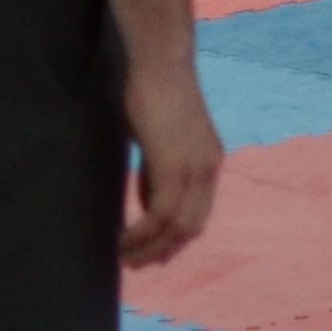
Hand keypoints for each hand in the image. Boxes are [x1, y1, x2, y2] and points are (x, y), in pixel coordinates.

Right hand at [117, 56, 221, 265]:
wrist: (162, 67)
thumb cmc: (156, 97)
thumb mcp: (161, 142)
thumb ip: (159, 172)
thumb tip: (150, 203)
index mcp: (210, 162)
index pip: (199, 213)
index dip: (177, 239)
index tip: (153, 255)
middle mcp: (209, 168)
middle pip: (192, 226)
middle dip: (163, 250)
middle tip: (135, 263)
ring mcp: (194, 167)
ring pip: (175, 225)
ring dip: (148, 247)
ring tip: (122, 257)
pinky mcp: (174, 165)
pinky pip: (159, 213)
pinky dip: (140, 232)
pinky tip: (121, 238)